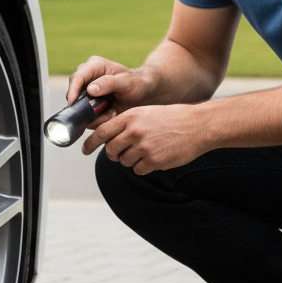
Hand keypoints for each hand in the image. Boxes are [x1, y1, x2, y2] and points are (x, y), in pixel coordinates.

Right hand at [66, 56, 154, 113]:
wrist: (144, 94)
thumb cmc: (137, 83)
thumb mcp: (126, 82)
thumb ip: (109, 83)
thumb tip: (90, 89)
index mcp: (94, 66)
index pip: (77, 77)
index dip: (72, 91)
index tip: (73, 104)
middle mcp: (87, 77)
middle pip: (74, 93)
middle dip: (86, 106)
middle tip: (105, 112)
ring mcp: (87, 91)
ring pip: (79, 107)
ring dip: (94, 114)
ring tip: (112, 113)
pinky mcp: (90, 103)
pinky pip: (86, 115)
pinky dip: (97, 118)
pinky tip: (111, 114)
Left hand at [81, 103, 209, 173]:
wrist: (197, 126)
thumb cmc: (172, 118)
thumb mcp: (146, 112)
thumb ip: (127, 123)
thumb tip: (108, 139)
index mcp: (131, 117)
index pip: (102, 132)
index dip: (90, 143)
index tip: (84, 150)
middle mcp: (135, 131)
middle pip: (111, 150)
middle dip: (113, 154)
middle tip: (121, 152)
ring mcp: (144, 147)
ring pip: (124, 161)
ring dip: (130, 160)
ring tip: (146, 150)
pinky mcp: (154, 161)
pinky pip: (137, 169)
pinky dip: (143, 166)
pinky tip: (154, 157)